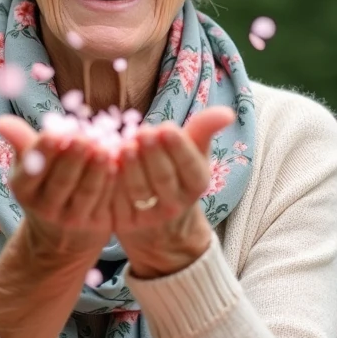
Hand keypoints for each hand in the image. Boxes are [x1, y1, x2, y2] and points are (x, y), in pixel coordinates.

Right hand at [0, 115, 115, 265]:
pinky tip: (117, 164)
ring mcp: (72, 219)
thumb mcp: (26, 167)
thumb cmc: (43, 186)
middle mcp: (45, 208)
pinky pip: (105, 201)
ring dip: (96, 170)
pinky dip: (111, 182)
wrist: (59, 238)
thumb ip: (19, 141)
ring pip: (86, 192)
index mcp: (24, 190)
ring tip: (104, 148)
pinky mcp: (96, 225)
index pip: (33, 170)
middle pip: (61, 181)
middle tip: (84, 137)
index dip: (45, 151)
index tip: (54, 131)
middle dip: (73, 158)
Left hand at [112, 106, 236, 278]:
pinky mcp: (126, 223)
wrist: (160, 224)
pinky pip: (117, 201)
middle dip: (152, 154)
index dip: (178, 148)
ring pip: (139, 191)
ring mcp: (150, 217)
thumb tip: (230, 112)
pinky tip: (106, 162)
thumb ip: (205, 129)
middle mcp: (176, 204)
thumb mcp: (194, 152)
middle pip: (164, 178)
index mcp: (197, 184)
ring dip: (131, 167)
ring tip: (123, 146)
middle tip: (142, 132)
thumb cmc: (177, 173)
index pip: (191, 167)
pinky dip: (112, 181)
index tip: (166, 127)